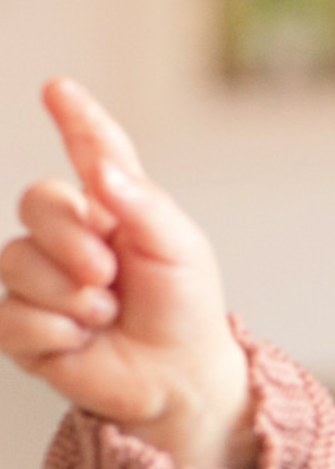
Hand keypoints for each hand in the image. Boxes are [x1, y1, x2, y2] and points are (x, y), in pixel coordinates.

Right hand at [0, 78, 251, 468]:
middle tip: (108, 275)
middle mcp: (69, 236)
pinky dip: (55, 331)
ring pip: (17, 262)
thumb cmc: (184, 311)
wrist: (181, 379)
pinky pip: (11, 316)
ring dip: (70, 295)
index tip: (60, 89)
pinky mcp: (24, 326)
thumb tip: (100, 171)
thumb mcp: (179, 251)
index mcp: (111, 208)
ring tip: (107, 314)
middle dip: (70, 240)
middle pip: (35, 204)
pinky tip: (83, 340)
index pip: (90, 152)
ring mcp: (41, 279)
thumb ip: (142, 205)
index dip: (75, 120)